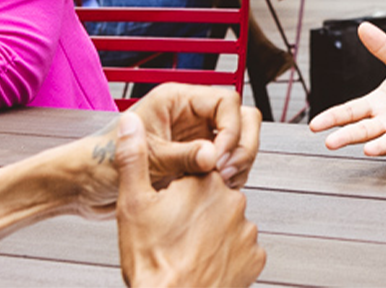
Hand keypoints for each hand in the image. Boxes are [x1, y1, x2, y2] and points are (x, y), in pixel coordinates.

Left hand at [72, 85, 262, 216]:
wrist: (84, 186)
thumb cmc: (101, 162)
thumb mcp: (145, 159)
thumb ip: (182, 156)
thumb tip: (214, 156)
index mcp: (177, 101)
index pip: (226, 102)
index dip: (230, 129)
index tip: (219, 157)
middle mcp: (190, 115)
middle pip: (240, 118)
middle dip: (241, 145)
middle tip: (226, 170)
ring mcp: (194, 137)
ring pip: (238, 141)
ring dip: (238, 162)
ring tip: (220, 182)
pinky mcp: (195, 159)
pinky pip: (227, 161)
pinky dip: (230, 175)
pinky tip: (214, 189)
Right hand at [111, 113, 265, 287]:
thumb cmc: (151, 260)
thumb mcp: (132, 204)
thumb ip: (133, 158)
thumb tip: (129, 123)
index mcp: (204, 182)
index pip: (198, 172)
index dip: (180, 192)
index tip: (168, 209)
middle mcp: (233, 200)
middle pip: (215, 198)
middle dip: (197, 213)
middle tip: (174, 235)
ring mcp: (248, 229)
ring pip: (229, 224)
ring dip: (213, 234)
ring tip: (188, 251)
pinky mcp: (256, 257)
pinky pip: (242, 250)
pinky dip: (227, 256)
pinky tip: (206, 263)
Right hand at [310, 21, 385, 156]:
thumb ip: (383, 47)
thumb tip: (364, 27)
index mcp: (376, 104)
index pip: (349, 111)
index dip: (332, 118)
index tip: (314, 125)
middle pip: (362, 131)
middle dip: (347, 137)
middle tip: (330, 143)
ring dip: (379, 146)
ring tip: (369, 150)